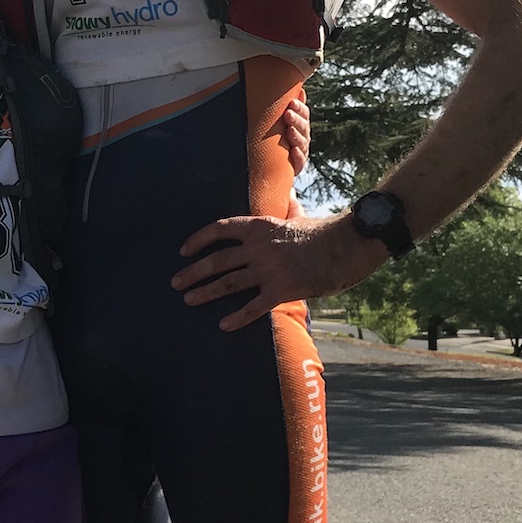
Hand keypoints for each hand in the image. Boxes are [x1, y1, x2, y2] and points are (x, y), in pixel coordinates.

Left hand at [173, 212, 385, 330]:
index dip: (199, 240)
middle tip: (176, 283)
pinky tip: (223, 325)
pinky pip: (253, 307)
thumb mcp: (299, 217)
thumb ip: (288, 211)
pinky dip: (237, 318)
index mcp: (259, 226)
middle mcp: (258, 248)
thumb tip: (289, 197)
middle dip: (194, 272)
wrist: (345, 246)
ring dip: (205, 292)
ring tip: (189, 300)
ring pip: (228, 283)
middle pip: (217, 260)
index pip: (221, 230)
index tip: (184, 250)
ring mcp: (267, 270)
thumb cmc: (324, 232)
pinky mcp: (280, 290)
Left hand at [276, 96, 310, 177]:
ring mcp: (301, 151)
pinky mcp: (297, 165)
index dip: (299, 108)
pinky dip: (297, 156)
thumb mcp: (281, 119)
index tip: (292, 102)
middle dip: (296, 120)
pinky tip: (293, 151)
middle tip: (288, 113)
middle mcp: (302, 136)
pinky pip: (300, 161)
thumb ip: (289, 107)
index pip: (304, 114)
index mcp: (300, 123)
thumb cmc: (277, 135)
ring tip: (289, 130)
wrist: (271, 162)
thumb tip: (300, 90)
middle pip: (303, 127)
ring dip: (296, 136)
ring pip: (302, 142)